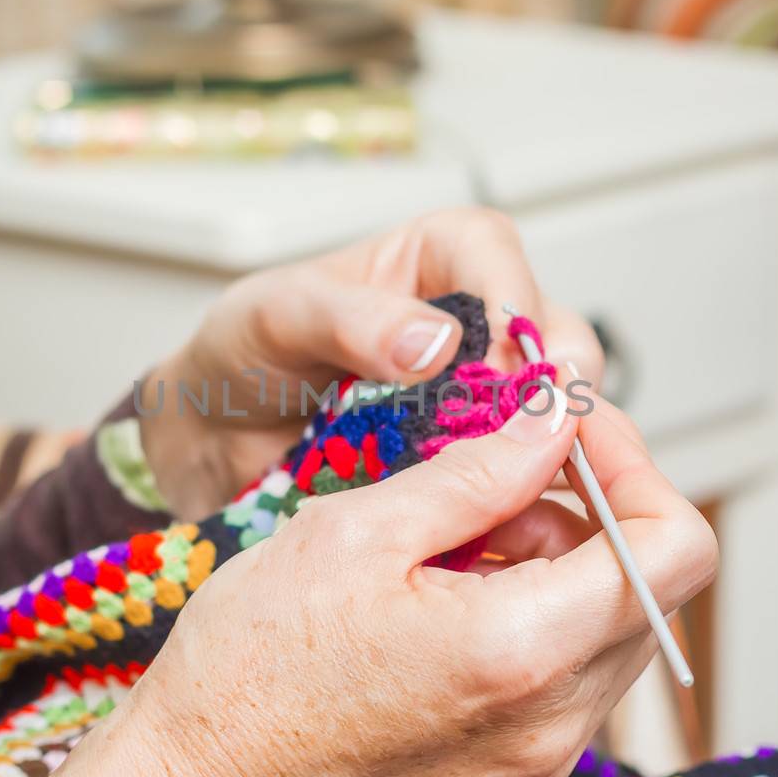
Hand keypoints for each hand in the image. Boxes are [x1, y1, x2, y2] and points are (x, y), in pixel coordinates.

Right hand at [41, 394, 716, 776]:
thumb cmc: (255, 661)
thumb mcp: (361, 529)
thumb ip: (484, 468)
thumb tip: (561, 415)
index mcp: (526, 651)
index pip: (680, 548)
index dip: (636, 467)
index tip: (569, 429)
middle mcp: (557, 718)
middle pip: (653, 584)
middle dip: (592, 508)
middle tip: (497, 469)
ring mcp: (542, 753)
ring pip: (614, 622)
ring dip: (560, 558)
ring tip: (454, 534)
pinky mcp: (518, 766)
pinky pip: (572, 668)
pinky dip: (536, 609)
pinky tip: (451, 587)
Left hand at [139, 207, 602, 518]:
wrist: (218, 434)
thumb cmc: (247, 352)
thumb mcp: (279, 317)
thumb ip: (351, 319)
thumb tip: (435, 342)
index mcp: (442, 256)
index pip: (502, 264)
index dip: (511, 319)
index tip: (499, 376)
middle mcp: (481, 320)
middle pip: (559, 345)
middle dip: (546, 397)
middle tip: (511, 444)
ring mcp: (486, 396)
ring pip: (556, 419)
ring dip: (539, 456)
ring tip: (496, 492)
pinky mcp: (478, 460)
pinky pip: (525, 477)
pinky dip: (514, 499)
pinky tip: (486, 520)